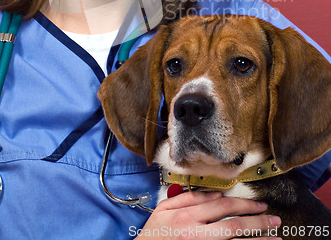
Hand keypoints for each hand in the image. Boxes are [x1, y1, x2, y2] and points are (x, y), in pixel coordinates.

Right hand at [137, 191, 281, 238]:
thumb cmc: (153, 235)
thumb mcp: (164, 209)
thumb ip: (189, 199)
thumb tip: (214, 195)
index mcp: (188, 216)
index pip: (223, 207)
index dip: (245, 204)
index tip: (261, 205)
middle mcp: (197, 234)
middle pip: (234, 227)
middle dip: (258, 222)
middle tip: (275, 221)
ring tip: (275, 239)